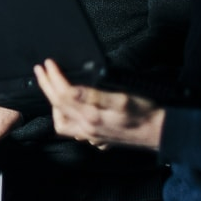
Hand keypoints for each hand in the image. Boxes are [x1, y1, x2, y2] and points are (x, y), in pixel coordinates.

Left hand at [33, 58, 164, 150]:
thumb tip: (71, 89)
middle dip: (46, 86)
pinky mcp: (97, 137)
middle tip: (40, 70)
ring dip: (53, 105)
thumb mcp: (123, 99)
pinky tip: (69, 110)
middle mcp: (87, 127)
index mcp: (91, 116)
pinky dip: (65, 118)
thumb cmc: (145, 114)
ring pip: (62, 122)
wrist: (159, 133)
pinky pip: (73, 130)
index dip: (53, 77)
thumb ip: (95, 96)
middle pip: (57, 106)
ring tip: (51, 89)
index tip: (48, 64)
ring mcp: (90, 135)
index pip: (63, 94)